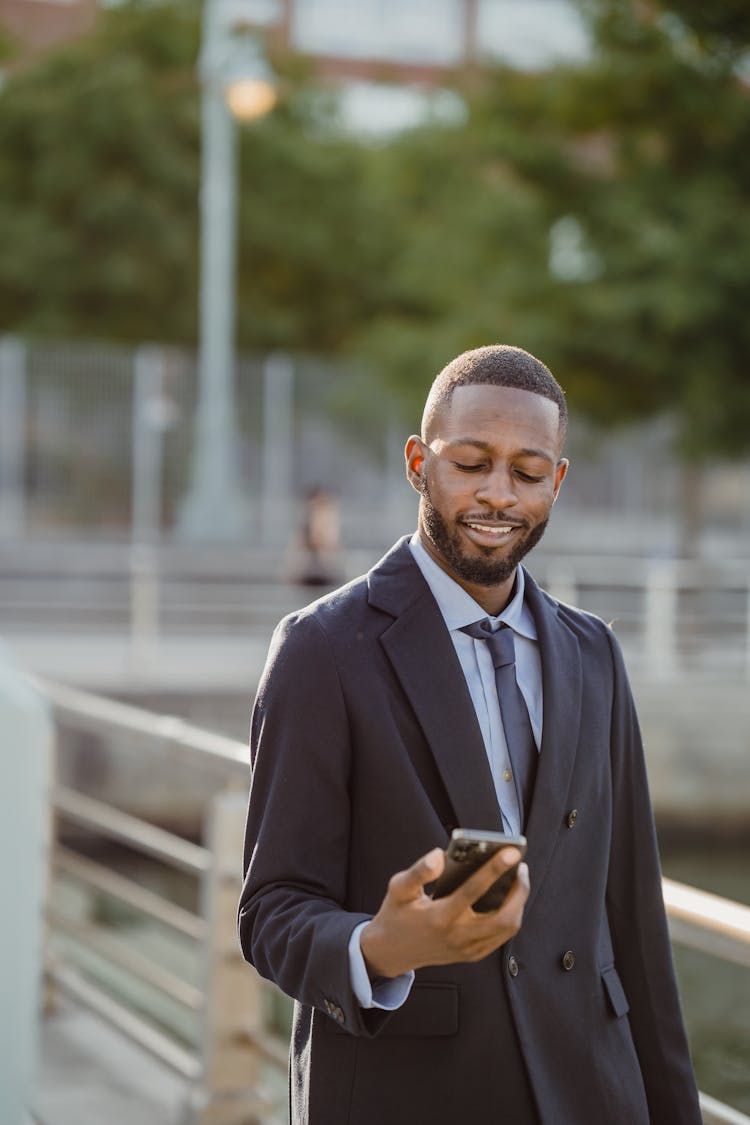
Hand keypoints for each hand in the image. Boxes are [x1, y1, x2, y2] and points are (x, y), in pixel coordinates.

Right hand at [360, 845, 529, 979]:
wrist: (391, 952)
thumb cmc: (396, 914)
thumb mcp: (398, 888)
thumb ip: (419, 871)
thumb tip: (440, 855)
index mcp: (440, 917)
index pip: (474, 891)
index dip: (495, 869)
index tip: (511, 852)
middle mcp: (457, 936)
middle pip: (503, 917)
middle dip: (519, 891)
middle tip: (521, 866)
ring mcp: (467, 949)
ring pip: (507, 928)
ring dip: (519, 903)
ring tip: (519, 877)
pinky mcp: (472, 955)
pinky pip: (501, 936)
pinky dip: (511, 915)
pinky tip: (510, 896)